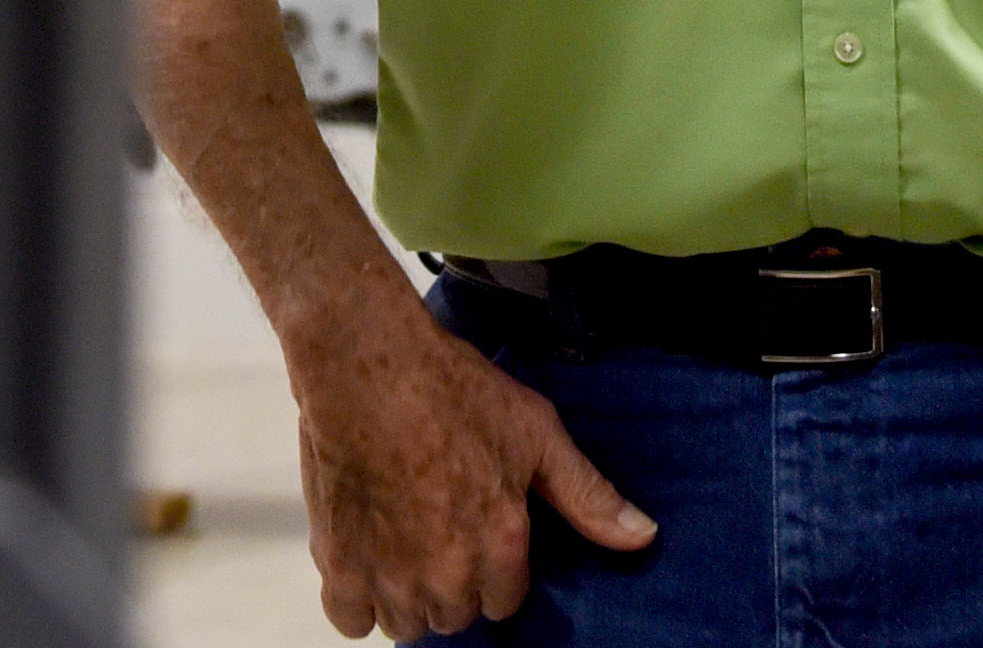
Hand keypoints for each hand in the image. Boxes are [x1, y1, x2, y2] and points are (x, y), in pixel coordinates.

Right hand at [289, 284, 653, 637]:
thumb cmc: (452, 388)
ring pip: (408, 624)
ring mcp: (389, 572)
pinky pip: (351, 621)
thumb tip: (643, 537)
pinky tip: (367, 562)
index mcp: (499, 543)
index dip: (496, 568)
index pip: (506, 603)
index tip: (479, 532)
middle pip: (456, 616)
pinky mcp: (338, 564)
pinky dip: (358, 601)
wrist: (366, 361)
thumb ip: (587, 495)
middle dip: (454, 584)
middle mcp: (446, 572)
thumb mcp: (536, 432)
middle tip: (441, 532)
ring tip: (405, 546)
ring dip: (408, 597)